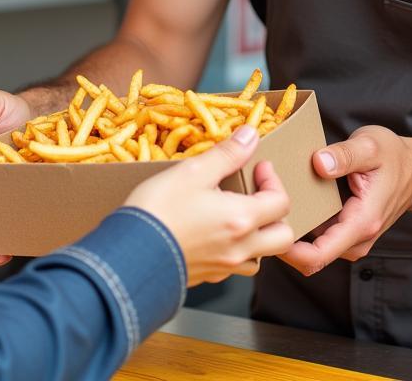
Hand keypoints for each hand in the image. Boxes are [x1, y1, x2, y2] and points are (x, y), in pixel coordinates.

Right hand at [125, 126, 294, 285]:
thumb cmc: (159, 209)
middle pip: (283, 237)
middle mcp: (240, 247)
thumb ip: (227, 154)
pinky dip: (237, 251)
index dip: (273, 180)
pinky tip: (216, 235)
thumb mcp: (193, 171)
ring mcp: (224, 267)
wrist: (128, 254)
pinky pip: (235, 267)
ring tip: (239, 215)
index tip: (258, 166)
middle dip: (277, 213)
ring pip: (261, 257)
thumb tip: (251, 135)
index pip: (281, 202)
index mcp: (241, 219)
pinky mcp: (207, 277)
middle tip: (257, 193)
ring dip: (260, 236)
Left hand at [278, 125, 411, 276]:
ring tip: (267, 198)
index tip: (267, 220)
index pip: (316, 256)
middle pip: (306, 256)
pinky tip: (285, 198)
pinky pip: (316, 237)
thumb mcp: (370, 146)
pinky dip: (299, 223)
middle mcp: (354, 239)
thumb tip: (319, 162)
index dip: (285, 248)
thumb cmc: (394, 157)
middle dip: (280, 236)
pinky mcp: (343, 231)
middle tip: (259, 205)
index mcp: (360, 223)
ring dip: (288, 229)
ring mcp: (348, 238)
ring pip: (309, 248)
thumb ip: (345, 155)